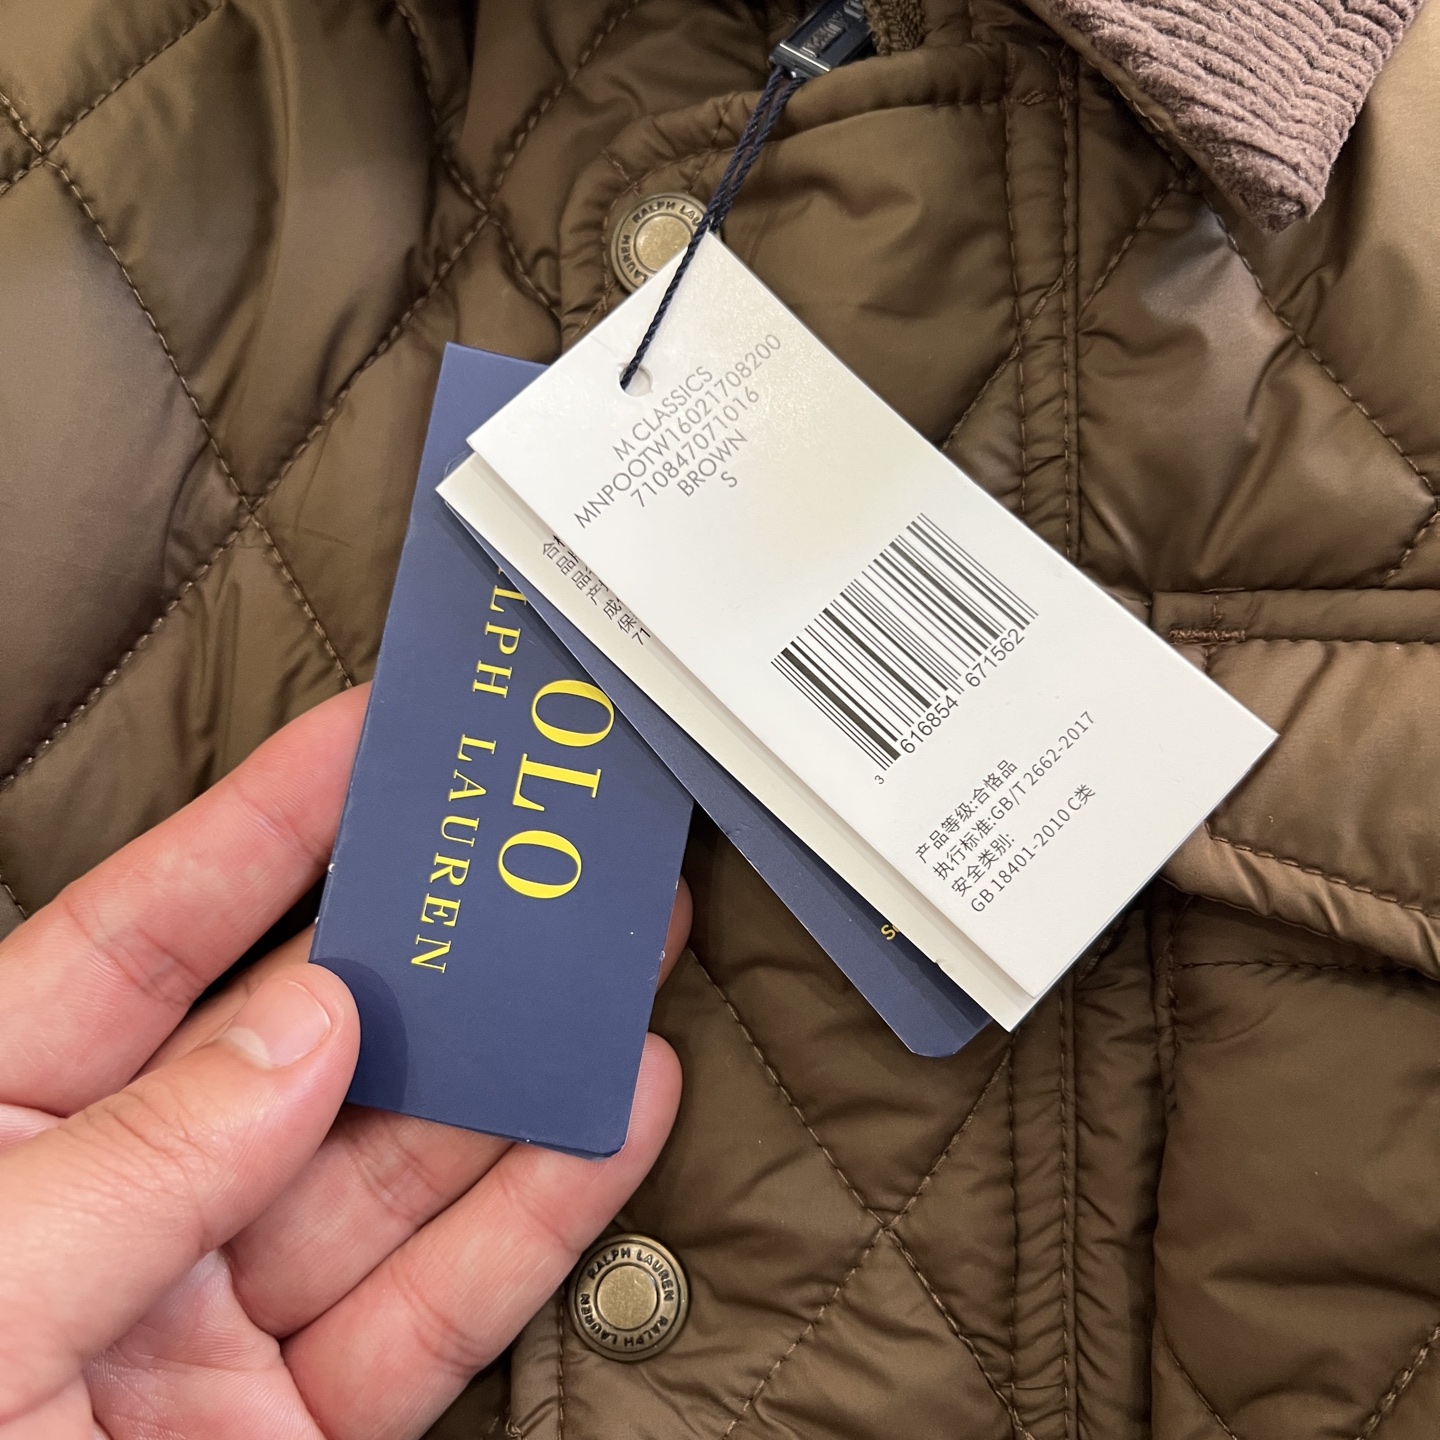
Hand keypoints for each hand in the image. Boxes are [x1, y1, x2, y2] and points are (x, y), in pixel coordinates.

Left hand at [0, 687, 686, 1437]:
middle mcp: (117, 1210)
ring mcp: (211, 1327)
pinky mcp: (292, 1435)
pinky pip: (433, 1312)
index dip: (266, 824)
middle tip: (540, 854)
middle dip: (435, 942)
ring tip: (619, 965)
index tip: (371, 738)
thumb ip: (135, 1162)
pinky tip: (610, 1118)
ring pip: (399, 1167)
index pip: (146, 934)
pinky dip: (531, 1218)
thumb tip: (307, 1025)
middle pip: (311, 1042)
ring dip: (516, 1066)